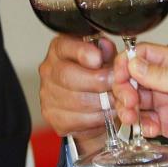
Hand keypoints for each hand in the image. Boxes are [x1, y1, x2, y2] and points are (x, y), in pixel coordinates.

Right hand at [38, 34, 117, 151]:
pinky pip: (79, 120)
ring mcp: (48, 95)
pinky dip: (99, 118)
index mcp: (59, 49)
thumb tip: (106, 48)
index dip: (82, 52)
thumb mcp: (105, 56)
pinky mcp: (54, 118)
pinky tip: (107, 113)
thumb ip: (106, 51)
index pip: (64, 46)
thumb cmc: (97, 74)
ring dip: (103, 103)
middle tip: (118, 85)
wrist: (89, 102)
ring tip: (118, 101)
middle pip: (68, 76)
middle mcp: (49, 70)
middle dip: (98, 82)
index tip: (98, 59)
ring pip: (77, 101)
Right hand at [112, 44, 167, 163]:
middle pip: (133, 79)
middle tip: (128, 102)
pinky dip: (142, 125)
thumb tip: (132, 64)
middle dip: (124, 90)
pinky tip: (148, 129)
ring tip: (132, 119)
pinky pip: (146, 121)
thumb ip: (160, 75)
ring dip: (129, 109)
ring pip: (136, 101)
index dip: (126, 64)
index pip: (141, 55)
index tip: (119, 77)